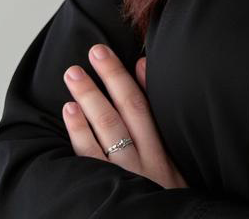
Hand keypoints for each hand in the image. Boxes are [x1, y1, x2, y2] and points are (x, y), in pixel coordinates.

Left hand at [62, 44, 187, 189]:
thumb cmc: (172, 195)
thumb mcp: (178, 156)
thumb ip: (162, 114)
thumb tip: (145, 68)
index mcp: (162, 150)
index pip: (141, 105)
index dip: (124, 77)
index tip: (108, 54)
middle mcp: (143, 162)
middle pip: (122, 113)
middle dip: (105, 80)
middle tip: (89, 54)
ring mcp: (123, 178)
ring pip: (104, 133)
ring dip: (87, 101)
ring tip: (73, 76)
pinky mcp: (105, 192)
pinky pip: (88, 161)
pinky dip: (79, 134)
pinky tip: (70, 113)